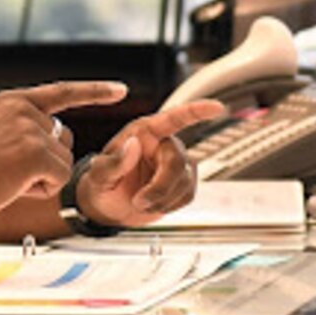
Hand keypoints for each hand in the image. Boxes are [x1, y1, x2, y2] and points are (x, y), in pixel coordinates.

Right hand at [0, 81, 128, 220]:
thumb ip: (21, 127)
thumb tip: (57, 134)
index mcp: (12, 100)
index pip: (63, 91)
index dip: (95, 92)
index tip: (120, 90)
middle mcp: (24, 109)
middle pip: (64, 138)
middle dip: (47, 161)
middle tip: (8, 172)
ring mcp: (31, 129)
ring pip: (63, 161)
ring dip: (42, 177)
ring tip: (6, 178)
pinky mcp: (36, 153)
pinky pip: (60, 177)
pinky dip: (42, 189)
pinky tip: (14, 186)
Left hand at [76, 99, 226, 226]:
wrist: (108, 207)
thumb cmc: (101, 184)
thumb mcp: (99, 174)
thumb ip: (114, 162)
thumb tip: (133, 145)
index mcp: (143, 132)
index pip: (173, 118)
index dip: (196, 111)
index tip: (217, 107)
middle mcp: (163, 144)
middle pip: (177, 162)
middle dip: (160, 187)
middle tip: (138, 201)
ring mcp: (176, 163)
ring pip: (184, 182)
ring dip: (162, 199)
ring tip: (140, 202)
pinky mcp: (183, 182)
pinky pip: (188, 195)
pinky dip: (170, 205)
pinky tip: (154, 204)